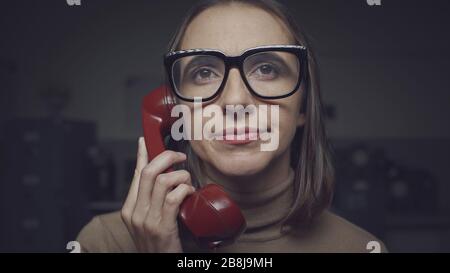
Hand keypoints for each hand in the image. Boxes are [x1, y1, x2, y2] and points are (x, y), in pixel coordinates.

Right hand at [121, 137, 194, 251]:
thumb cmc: (158, 244)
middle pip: (149, 172)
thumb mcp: (148, 221)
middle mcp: (135, 212)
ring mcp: (147, 220)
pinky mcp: (162, 227)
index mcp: (130, 208)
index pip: (136, 174)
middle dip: (167, 157)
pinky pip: (173, 198)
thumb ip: (152, 200)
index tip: (145, 140)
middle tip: (180, 157)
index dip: (142, 154)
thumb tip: (163, 178)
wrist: (157, 265)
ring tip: (187, 182)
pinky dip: (185, 190)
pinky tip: (190, 192)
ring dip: (181, 176)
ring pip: (163, 181)